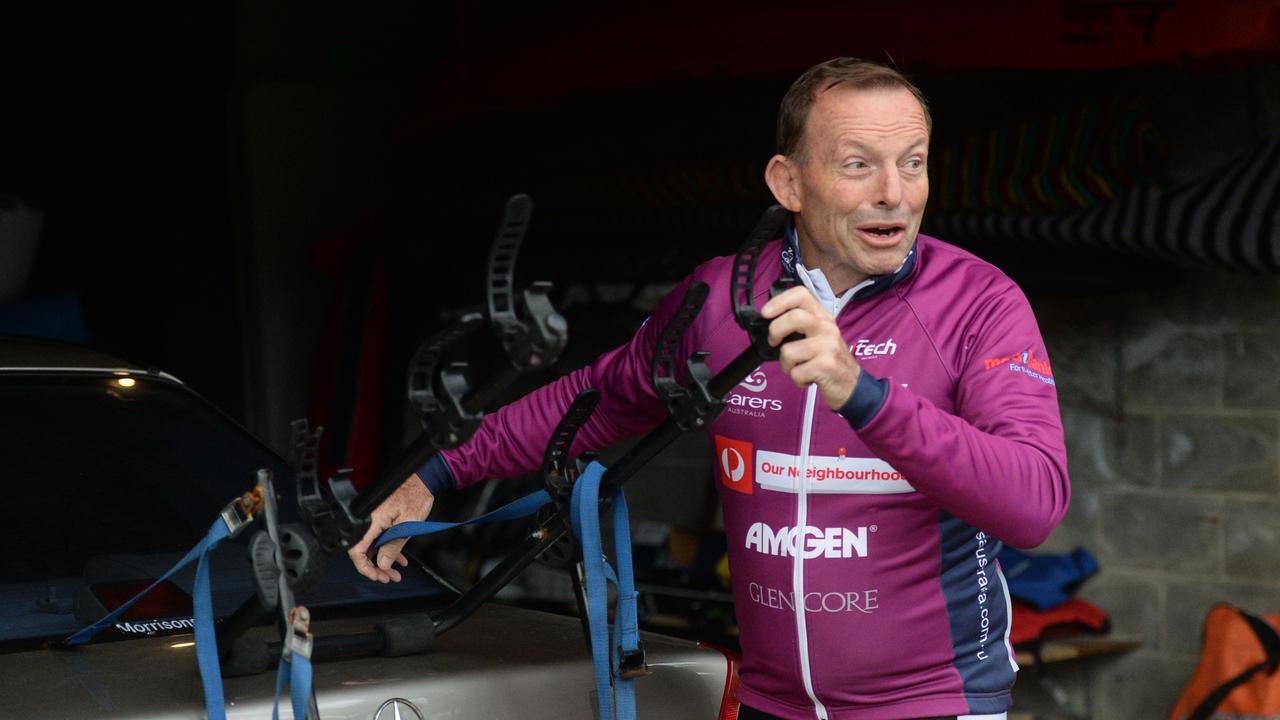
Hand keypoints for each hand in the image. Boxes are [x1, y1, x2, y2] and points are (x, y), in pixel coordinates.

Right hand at [348, 474, 433, 582]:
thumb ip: (394, 546)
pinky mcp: (380, 519)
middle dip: (377, 568)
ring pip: (372, 547)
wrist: (422, 480)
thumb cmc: (416, 496)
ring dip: (383, 561)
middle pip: (363, 551)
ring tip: (395, 572)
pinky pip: (379, 539)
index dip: (365, 567)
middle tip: (388, 577)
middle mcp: (368, 520)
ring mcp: (374, 520)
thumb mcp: (407, 525)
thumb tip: (383, 564)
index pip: (357, 550)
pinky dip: (388, 550)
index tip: (377, 576)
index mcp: (371, 521)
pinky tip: (399, 558)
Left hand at [760, 285, 860, 410]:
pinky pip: (795, 372)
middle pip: (794, 318)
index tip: (765, 313)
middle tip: (774, 342)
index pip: (801, 294)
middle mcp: (827, 327)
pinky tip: (808, 378)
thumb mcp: (818, 336)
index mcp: (822, 317)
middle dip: (775, 331)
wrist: (851, 384)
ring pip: (788, 351)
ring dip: (787, 365)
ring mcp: (828, 346)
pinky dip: (797, 380)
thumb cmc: (828, 360)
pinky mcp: (825, 366)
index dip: (779, 301)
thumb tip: (769, 321)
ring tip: (799, 368)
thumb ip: (799, 325)